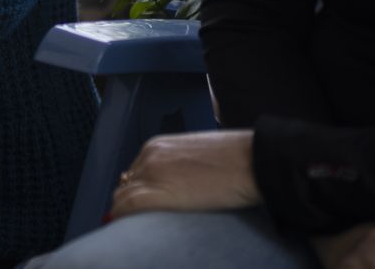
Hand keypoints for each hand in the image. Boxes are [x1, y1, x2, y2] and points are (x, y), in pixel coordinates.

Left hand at [109, 130, 258, 218]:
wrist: (251, 161)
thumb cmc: (236, 158)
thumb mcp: (197, 154)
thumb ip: (179, 164)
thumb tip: (174, 182)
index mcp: (158, 146)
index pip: (135, 172)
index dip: (135, 190)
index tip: (138, 204)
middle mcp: (149, 156)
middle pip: (126, 184)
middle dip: (128, 202)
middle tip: (134, 219)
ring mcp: (152, 173)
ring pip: (122, 196)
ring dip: (125, 212)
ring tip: (132, 227)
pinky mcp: (158, 191)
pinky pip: (128, 206)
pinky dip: (123, 217)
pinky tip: (126, 227)